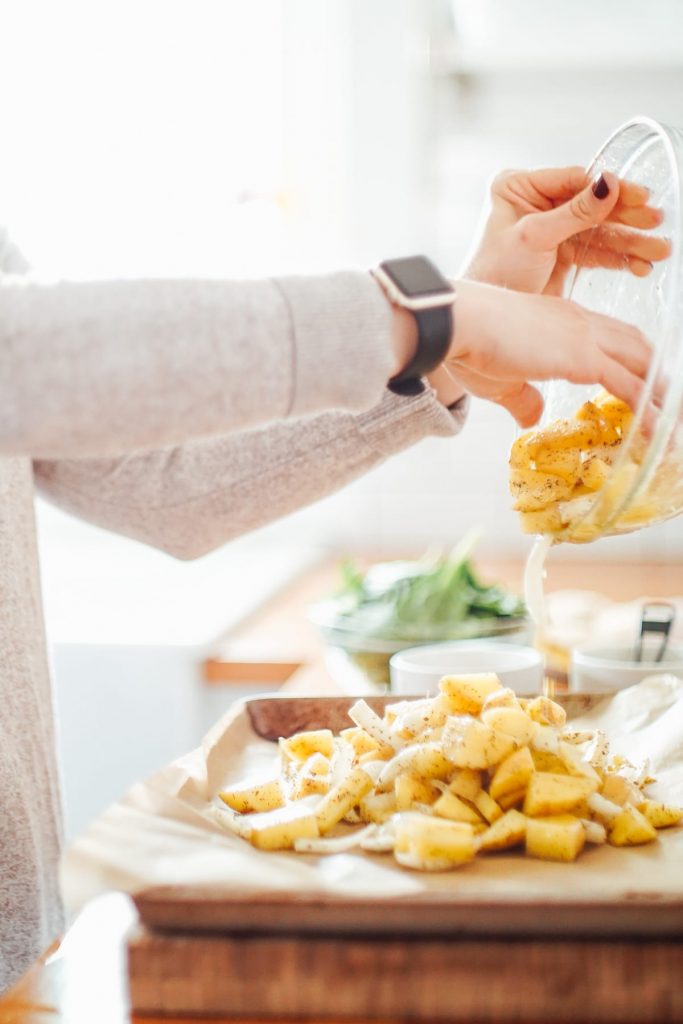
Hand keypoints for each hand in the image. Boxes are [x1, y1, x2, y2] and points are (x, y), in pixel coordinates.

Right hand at [445, 279, 651, 426]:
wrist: (461, 322)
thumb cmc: (470, 345)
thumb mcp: (502, 380)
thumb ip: (523, 399)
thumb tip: (532, 418)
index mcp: (563, 319)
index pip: (611, 336)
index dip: (632, 358)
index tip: (645, 379)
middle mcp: (581, 322)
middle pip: (637, 346)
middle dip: (657, 373)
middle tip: (669, 402)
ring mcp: (586, 337)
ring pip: (642, 363)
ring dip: (662, 393)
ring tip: (673, 421)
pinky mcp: (583, 358)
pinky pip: (629, 386)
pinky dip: (648, 409)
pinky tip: (658, 429)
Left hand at [464, 167, 670, 295]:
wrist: (482, 318)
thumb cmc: (493, 273)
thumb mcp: (534, 237)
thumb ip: (575, 212)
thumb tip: (609, 183)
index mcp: (519, 187)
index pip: (574, 181)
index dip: (608, 190)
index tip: (638, 196)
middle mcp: (535, 204)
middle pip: (591, 205)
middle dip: (625, 217)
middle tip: (655, 221)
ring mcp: (550, 230)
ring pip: (598, 231)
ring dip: (629, 242)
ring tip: (658, 251)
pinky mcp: (560, 255)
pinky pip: (595, 252)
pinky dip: (617, 259)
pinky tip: (639, 265)